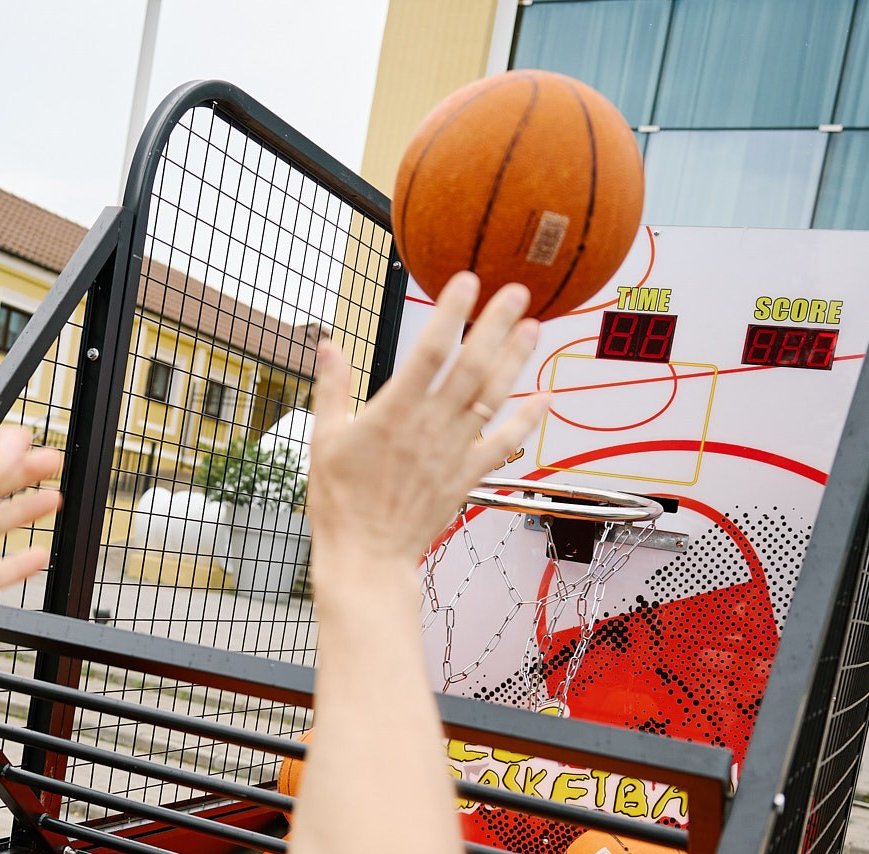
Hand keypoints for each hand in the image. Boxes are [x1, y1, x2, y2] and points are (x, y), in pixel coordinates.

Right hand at [306, 273, 547, 570]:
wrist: (366, 556)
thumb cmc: (339, 501)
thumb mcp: (323, 440)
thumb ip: (331, 389)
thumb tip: (327, 345)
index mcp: (393, 413)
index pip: (428, 352)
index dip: (450, 315)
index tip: (466, 282)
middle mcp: (430, 427)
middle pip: (471, 367)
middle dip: (495, 326)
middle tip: (518, 291)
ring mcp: (452, 452)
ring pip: (492, 398)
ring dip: (516, 360)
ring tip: (534, 327)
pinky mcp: (466, 476)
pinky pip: (503, 444)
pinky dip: (526, 421)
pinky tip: (545, 397)